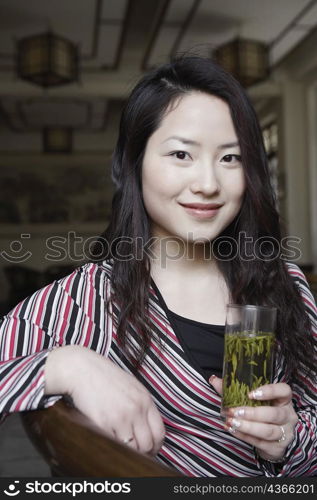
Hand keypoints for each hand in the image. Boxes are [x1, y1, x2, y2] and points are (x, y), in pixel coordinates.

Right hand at [45, 345, 164, 454]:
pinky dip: (112, 446)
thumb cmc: (103, 377)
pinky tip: (107, 439)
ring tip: (119, 446)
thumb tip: (146, 428)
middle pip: (148, 444)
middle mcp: (136, 409)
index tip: (149, 450)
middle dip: (142, 452)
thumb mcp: (131, 386)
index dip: (155, 446)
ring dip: (127, 451)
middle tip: (133, 452)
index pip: (159, 432)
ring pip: (132, 449)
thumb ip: (141, 405)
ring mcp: (121, 417)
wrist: (81, 369)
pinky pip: (114, 445)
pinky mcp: (104, 424)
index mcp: (145, 399)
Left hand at [209, 376, 297, 461]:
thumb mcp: (253, 401)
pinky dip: (245, 436)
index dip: (270, 391)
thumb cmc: (262, 413)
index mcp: (283, 400)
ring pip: (268, 431)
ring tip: (232, 422)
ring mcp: (284, 433)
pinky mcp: (277, 448)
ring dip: (248, 427)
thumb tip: (214, 380)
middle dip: (253, 413)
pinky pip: (260, 442)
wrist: (274, 440)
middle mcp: (288, 416)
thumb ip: (234, 389)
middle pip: (274, 414)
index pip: (284, 391)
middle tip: (235, 411)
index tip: (251, 394)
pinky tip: (233, 430)